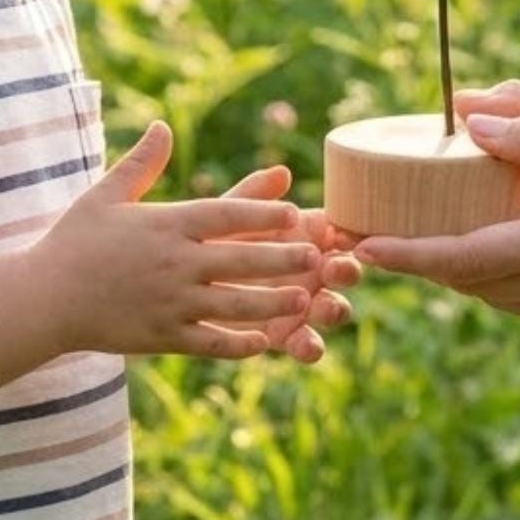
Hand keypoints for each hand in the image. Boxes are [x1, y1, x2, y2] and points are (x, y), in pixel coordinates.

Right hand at [31, 122, 320, 359]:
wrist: (42, 299)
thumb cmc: (74, 241)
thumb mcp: (106, 195)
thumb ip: (142, 163)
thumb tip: (162, 125)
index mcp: (165, 225)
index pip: (224, 214)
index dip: (262, 212)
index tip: (295, 211)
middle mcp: (173, 264)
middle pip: (239, 259)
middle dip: (282, 258)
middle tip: (319, 257)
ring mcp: (170, 304)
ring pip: (233, 305)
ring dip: (273, 303)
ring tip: (306, 300)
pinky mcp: (161, 338)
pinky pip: (209, 344)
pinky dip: (239, 345)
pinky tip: (266, 343)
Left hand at [209, 164, 362, 364]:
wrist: (174, 285)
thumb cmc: (204, 238)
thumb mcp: (222, 217)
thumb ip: (251, 197)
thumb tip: (282, 172)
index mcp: (302, 234)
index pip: (335, 230)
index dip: (346, 232)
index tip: (344, 235)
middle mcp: (310, 269)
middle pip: (341, 269)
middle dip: (345, 270)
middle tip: (335, 269)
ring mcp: (300, 304)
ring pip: (331, 308)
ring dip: (334, 308)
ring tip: (325, 307)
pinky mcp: (285, 336)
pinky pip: (304, 344)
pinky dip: (310, 346)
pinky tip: (305, 345)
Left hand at [353, 79, 519, 339]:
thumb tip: (471, 113)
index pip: (468, 259)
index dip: (408, 256)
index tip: (361, 244)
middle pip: (472, 283)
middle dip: (420, 261)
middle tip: (372, 229)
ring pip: (500, 296)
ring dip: (460, 269)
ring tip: (421, 230)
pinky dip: (505, 275)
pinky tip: (500, 240)